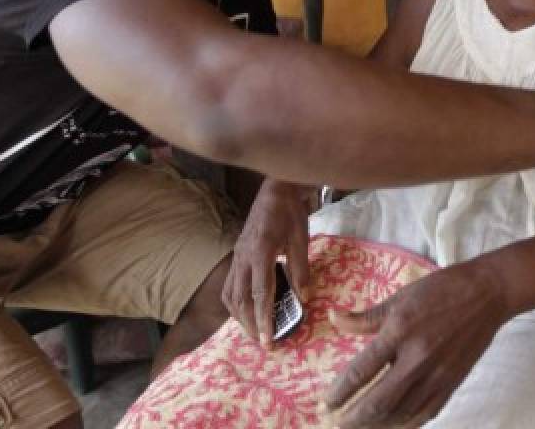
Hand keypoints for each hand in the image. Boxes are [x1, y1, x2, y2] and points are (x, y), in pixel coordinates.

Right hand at [221, 179, 311, 348]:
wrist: (275, 189)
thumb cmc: (291, 212)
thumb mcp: (301, 239)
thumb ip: (301, 269)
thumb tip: (305, 298)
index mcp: (259, 253)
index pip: (260, 295)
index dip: (264, 320)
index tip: (268, 341)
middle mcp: (242, 257)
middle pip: (241, 300)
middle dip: (251, 325)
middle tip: (264, 344)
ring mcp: (236, 256)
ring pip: (231, 295)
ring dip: (241, 317)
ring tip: (254, 332)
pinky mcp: (236, 255)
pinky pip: (229, 285)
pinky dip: (235, 303)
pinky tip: (245, 311)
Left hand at [323, 261, 510, 427]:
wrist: (488, 294)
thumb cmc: (441, 290)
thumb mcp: (400, 297)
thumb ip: (365, 317)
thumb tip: (333, 319)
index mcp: (400, 331)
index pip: (362, 371)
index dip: (340, 392)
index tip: (326, 403)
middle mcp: (418, 357)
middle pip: (379, 402)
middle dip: (353, 419)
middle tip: (336, 424)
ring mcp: (438, 374)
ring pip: (401, 414)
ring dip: (376, 425)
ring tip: (359, 426)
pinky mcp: (452, 383)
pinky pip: (424, 414)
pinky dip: (404, 424)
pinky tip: (391, 425)